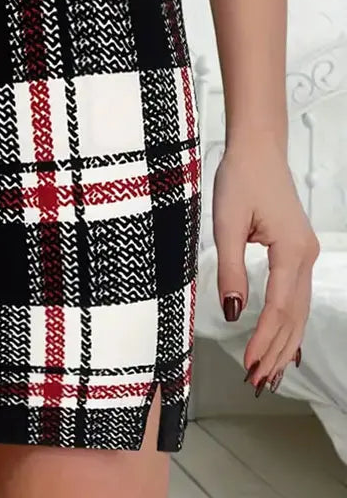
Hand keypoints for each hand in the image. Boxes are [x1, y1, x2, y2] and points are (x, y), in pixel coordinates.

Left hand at [212, 140, 318, 395]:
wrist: (258, 151)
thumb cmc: (241, 180)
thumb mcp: (226, 224)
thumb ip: (231, 269)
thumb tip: (233, 311)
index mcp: (291, 252)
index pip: (279, 309)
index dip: (264, 339)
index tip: (249, 365)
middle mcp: (306, 257)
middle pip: (295, 317)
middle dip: (277, 351)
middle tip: (259, 382)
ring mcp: (305, 254)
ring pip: (298, 309)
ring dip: (285, 342)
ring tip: (271, 372)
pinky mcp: (297, 250)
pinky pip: (297, 295)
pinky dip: (290, 322)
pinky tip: (287, 341)